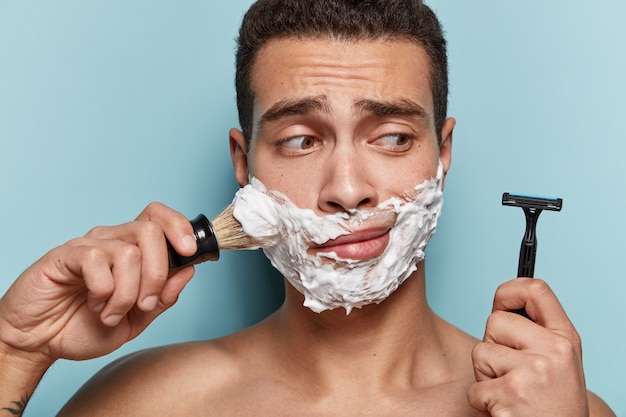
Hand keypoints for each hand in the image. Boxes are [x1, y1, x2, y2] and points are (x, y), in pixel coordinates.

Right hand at [0, 202, 196, 362]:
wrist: (41, 343)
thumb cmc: (85, 327)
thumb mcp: (137, 320)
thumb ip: (164, 296)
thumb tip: (189, 270)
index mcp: (132, 250)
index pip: (159, 218)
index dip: (179, 227)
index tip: (191, 253)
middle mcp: (111, 240)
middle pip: (151, 231)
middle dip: (157, 273)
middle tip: (146, 304)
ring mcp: (87, 245)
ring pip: (129, 252)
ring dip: (127, 293)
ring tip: (111, 312)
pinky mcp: (64, 255)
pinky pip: (96, 261)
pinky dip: (103, 291)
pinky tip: (95, 305)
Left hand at [467, 278, 587, 415]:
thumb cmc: (552, 405)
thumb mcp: (558, 363)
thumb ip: (535, 334)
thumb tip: (500, 306)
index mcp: (566, 338)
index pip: (536, 290)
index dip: (510, 290)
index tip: (500, 302)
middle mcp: (555, 350)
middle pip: (494, 321)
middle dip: (492, 346)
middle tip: (511, 374)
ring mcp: (534, 371)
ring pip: (480, 352)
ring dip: (485, 376)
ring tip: (510, 393)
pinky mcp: (512, 393)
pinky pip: (474, 387)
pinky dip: (482, 402)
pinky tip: (505, 410)